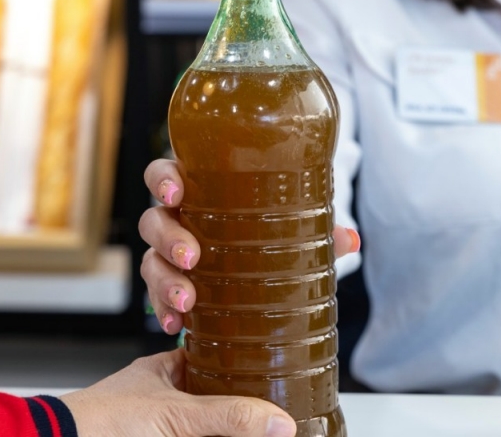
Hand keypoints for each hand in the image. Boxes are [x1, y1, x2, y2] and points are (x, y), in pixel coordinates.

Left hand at [60, 349, 296, 436]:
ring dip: (233, 429)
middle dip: (245, 410)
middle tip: (280, 413)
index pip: (215, 360)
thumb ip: (228, 417)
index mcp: (164, 373)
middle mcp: (162, 401)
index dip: (244, 366)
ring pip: (205, 426)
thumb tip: (280, 421)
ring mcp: (158, 428)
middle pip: (216, 401)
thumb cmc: (98, 422)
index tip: (276, 373)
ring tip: (271, 432)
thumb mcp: (174, 414)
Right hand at [140, 159, 360, 333]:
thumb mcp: (291, 229)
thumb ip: (317, 231)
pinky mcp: (171, 288)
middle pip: (153, 221)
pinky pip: (156, 299)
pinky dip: (164, 311)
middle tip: (193, 257)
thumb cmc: (268, 234)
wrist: (262, 275)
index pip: (165, 174)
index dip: (163, 180)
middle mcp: (178, 221)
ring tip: (188, 302)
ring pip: (151, 262)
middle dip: (169, 239)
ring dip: (164, 281)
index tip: (176, 193)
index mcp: (201, 193)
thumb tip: (350, 240)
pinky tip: (177, 325)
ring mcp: (170, 256)